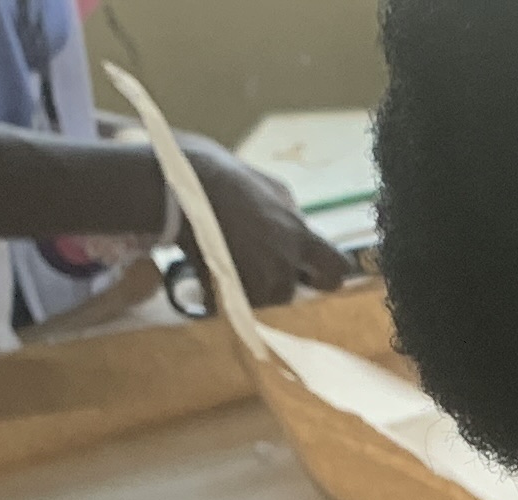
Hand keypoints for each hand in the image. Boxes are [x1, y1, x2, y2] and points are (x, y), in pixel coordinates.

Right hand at [179, 132, 353, 306]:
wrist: (181, 189)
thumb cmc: (229, 181)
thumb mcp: (275, 190)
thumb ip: (293, 216)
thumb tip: (300, 228)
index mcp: (300, 237)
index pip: (336, 272)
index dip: (326, 274)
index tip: (313, 270)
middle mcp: (282, 264)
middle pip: (293, 291)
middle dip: (281, 280)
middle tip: (260, 258)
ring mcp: (254, 281)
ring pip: (264, 298)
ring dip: (254, 286)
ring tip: (236, 258)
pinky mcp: (227, 290)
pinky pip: (237, 301)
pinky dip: (230, 289)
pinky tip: (220, 264)